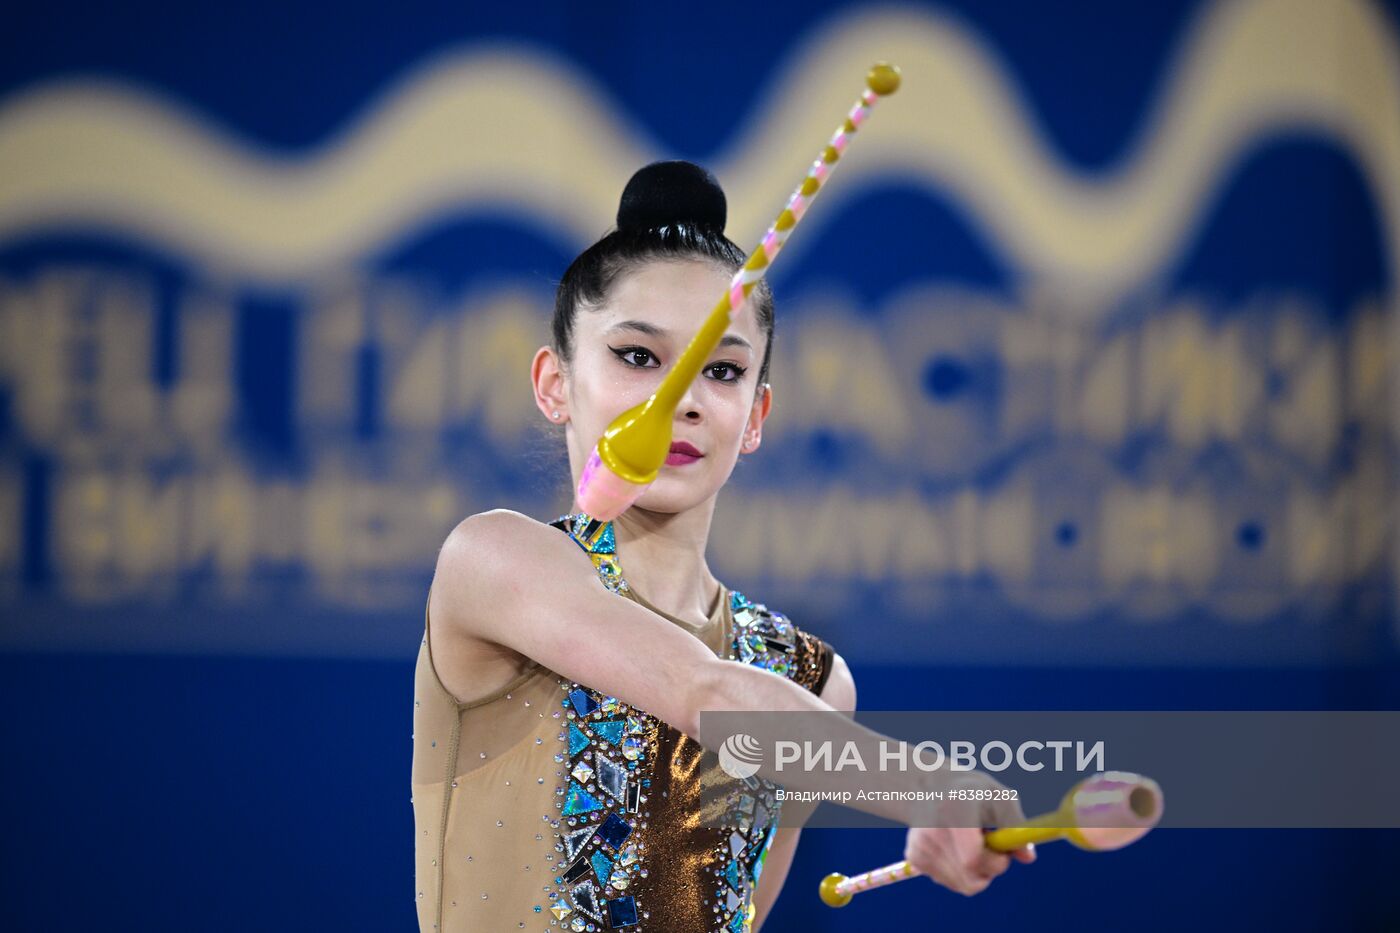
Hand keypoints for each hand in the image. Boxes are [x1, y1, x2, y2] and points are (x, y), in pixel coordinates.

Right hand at [902, 772, 1036, 895]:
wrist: (927, 787)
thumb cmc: (971, 792)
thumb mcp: (999, 797)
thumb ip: (1016, 826)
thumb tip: (1028, 856)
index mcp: (954, 811)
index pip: (972, 859)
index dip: (995, 863)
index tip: (1003, 852)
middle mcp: (931, 831)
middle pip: (969, 878)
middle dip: (990, 870)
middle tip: (993, 850)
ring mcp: (920, 846)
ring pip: (962, 884)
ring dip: (976, 872)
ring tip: (972, 844)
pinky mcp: (914, 858)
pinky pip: (950, 881)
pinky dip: (961, 872)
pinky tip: (956, 848)